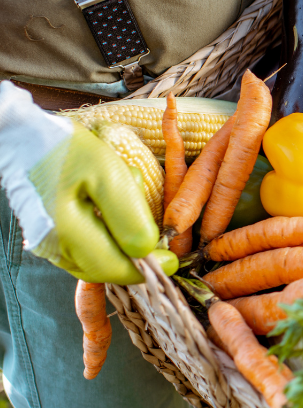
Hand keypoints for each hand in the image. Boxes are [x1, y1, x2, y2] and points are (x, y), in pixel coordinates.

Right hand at [0, 82, 174, 283]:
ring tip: (121, 192)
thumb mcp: (111, 176)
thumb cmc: (70, 151)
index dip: (147, 268)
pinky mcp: (47, 234)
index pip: (115, 270)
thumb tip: (147, 253)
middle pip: (106, 267)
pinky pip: (84, 245)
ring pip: (96, 257)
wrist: (26, 137)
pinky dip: (103, 230)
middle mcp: (53, 247)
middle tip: (143, 212)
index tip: (171, 259)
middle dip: (134, 248)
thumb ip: (130, 218)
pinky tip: (105, 198)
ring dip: (119, 236)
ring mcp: (47, 243)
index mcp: (67, 234)